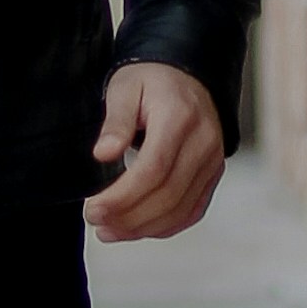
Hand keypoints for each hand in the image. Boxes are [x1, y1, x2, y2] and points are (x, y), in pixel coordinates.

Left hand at [87, 63, 224, 242]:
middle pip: (168, 194)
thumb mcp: (125, 88)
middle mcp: (203, 143)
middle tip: (96, 221)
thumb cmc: (153, 81)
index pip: (154, 169)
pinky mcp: (212, 175)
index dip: (123, 196)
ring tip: (109, 230)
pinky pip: (192, 210)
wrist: (186, 76)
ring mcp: (212, 161)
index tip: (94, 208)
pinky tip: (138, 229)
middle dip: (128, 216)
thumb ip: (116, 121)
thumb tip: (103, 153)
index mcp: (180, 118)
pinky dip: (165, 226)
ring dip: (143, 228)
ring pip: (181, 209)